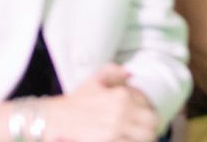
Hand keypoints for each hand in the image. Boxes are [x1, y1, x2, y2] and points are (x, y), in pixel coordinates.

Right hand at [41, 64, 157, 141]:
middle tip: (144, 131)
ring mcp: (116, 129)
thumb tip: (130, 74)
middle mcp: (122, 111)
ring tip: (136, 137)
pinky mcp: (109, 141)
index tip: (144, 118)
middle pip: (151, 122)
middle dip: (150, 127)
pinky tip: (126, 139)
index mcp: (122, 96)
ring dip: (144, 136)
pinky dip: (131, 141)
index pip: (148, 106)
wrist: (55, 119)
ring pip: (145, 135)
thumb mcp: (94, 80)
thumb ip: (114, 72)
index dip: (148, 113)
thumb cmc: (75, 102)